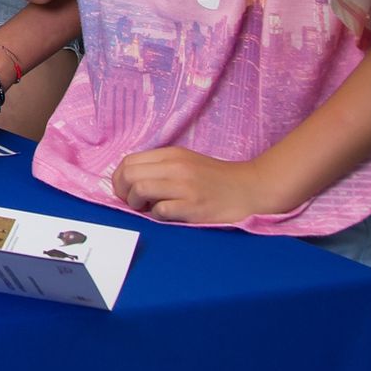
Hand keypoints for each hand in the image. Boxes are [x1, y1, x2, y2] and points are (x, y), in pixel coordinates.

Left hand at [109, 146, 288, 223]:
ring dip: (135, 204)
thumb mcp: (185, 162)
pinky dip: (155, 216)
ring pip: (140, 190)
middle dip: (122, 192)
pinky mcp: (193, 207)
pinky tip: (165, 216)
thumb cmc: (215, 179)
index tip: (125, 190)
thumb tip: (129, 180)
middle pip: (129, 175)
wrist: (251, 189)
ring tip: (146, 209)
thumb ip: (159, 167)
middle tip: (132, 203)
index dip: (119, 178)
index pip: (129, 162)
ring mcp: (184, 187)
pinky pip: (160, 211)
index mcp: (171, 154)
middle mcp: (175, 167)